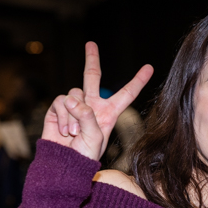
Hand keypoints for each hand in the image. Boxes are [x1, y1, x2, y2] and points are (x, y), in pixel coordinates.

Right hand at [42, 42, 153, 160]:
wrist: (64, 164)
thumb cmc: (84, 155)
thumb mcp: (95, 137)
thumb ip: (87, 116)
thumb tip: (72, 100)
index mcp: (109, 113)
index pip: (126, 94)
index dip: (138, 81)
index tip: (149, 68)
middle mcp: (92, 106)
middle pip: (92, 77)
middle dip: (91, 59)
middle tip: (91, 44)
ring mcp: (74, 106)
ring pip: (74, 94)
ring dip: (74, 115)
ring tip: (74, 133)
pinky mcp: (58, 109)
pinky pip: (61, 101)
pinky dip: (63, 116)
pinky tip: (64, 130)